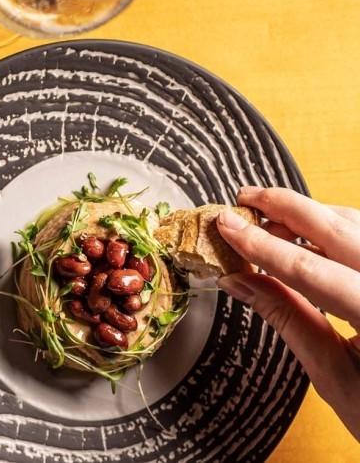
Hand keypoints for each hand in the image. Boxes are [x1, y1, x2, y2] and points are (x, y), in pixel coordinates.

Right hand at [217, 186, 359, 440]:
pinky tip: (306, 235)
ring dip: (310, 215)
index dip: (263, 245)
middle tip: (245, 197)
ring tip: (268, 216)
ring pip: (357, 226)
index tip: (227, 225)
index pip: (313, 269)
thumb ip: (289, 319)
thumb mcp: (333, 375)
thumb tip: (240, 280)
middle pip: (341, 230)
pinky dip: (333, 229)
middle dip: (288, 207)